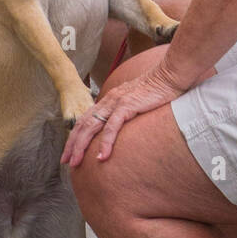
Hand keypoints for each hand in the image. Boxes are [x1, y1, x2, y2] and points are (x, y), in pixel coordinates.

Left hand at [61, 59, 188, 165]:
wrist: (170, 75)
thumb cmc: (159, 90)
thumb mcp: (138, 102)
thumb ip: (128, 112)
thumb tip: (125, 126)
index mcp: (110, 100)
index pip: (86, 119)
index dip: (76, 136)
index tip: (70, 151)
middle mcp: (109, 100)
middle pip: (83, 124)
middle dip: (72, 144)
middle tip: (66, 162)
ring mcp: (117, 102)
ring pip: (92, 127)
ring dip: (82, 146)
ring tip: (76, 162)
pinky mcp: (127, 105)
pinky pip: (112, 127)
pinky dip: (105, 143)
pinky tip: (102, 157)